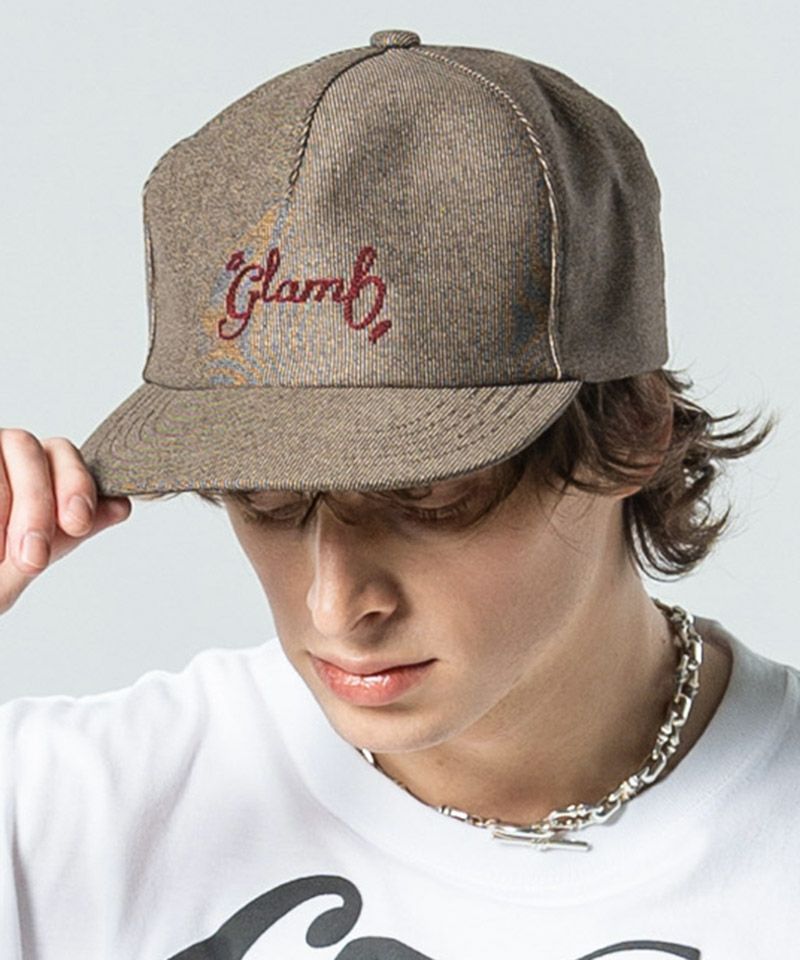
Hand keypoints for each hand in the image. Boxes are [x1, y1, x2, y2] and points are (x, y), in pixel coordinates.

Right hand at [0, 430, 131, 614]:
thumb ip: (62, 538)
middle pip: (32, 448)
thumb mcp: (16, 569)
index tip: (79, 523)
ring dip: (2, 509)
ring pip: (0, 455)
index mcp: (27, 477)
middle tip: (32, 557)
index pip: (63, 454)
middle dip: (38, 505)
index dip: (77, 483)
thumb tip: (120, 506)